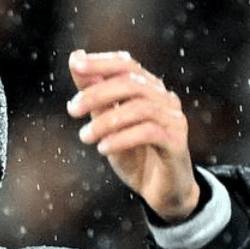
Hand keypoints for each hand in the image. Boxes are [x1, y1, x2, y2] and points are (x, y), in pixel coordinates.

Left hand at [65, 50, 199, 221]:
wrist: (159, 190)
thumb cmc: (133, 154)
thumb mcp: (106, 122)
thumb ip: (94, 93)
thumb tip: (75, 58)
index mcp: (148, 89)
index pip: (127, 65)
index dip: (101, 62)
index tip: (75, 65)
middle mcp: (164, 99)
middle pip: (131, 83)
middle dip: (96, 93)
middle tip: (72, 110)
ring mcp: (174, 119)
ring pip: (140, 108)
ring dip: (106, 121)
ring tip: (85, 137)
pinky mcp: (177, 142)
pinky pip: (149, 132)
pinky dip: (122, 138)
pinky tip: (103, 148)